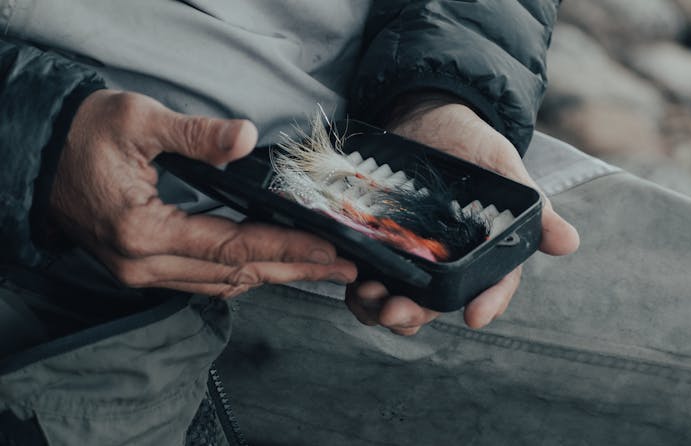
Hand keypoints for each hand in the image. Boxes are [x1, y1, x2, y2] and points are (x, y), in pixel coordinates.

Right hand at [50, 90, 356, 297]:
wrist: (38, 159)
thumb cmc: (82, 136)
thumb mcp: (136, 120)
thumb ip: (195, 135)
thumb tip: (246, 137)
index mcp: (143, 230)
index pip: (233, 247)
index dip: (285, 249)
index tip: (327, 250)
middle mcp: (143, 264)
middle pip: (234, 275)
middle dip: (293, 271)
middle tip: (341, 269)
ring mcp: (140, 273)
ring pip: (220, 283)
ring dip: (271, 276)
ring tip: (316, 269)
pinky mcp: (141, 268)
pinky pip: (202, 280)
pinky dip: (241, 274)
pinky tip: (268, 267)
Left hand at [345, 97, 578, 334]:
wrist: (424, 113)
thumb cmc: (470, 140)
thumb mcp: (501, 165)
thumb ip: (530, 205)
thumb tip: (569, 243)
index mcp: (483, 247)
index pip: (493, 284)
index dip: (488, 303)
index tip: (475, 317)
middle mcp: (447, 258)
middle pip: (436, 300)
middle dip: (415, 314)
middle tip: (394, 312)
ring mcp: (410, 251)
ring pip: (400, 295)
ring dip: (380, 307)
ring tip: (367, 299)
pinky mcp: (378, 240)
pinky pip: (368, 272)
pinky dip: (357, 284)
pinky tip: (350, 281)